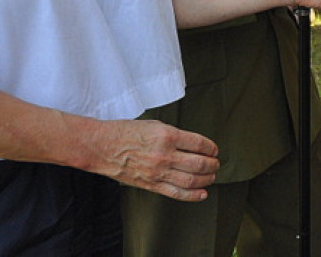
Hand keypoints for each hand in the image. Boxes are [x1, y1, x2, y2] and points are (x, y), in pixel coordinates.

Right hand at [87, 120, 219, 201]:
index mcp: (167, 136)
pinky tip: (202, 193)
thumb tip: (193, 145)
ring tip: (212, 176)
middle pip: (198, 163)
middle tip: (216, 163)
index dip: (211, 147)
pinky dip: (192, 195)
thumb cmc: (127, 132)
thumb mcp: (155, 126)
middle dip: (212, 164)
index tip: (214, 149)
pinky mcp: (151, 185)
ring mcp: (158, 172)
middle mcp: (164, 155)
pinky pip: (176, 192)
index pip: (199, 143)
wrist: (103, 147)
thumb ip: (175, 135)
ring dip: (206, 179)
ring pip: (191, 180)